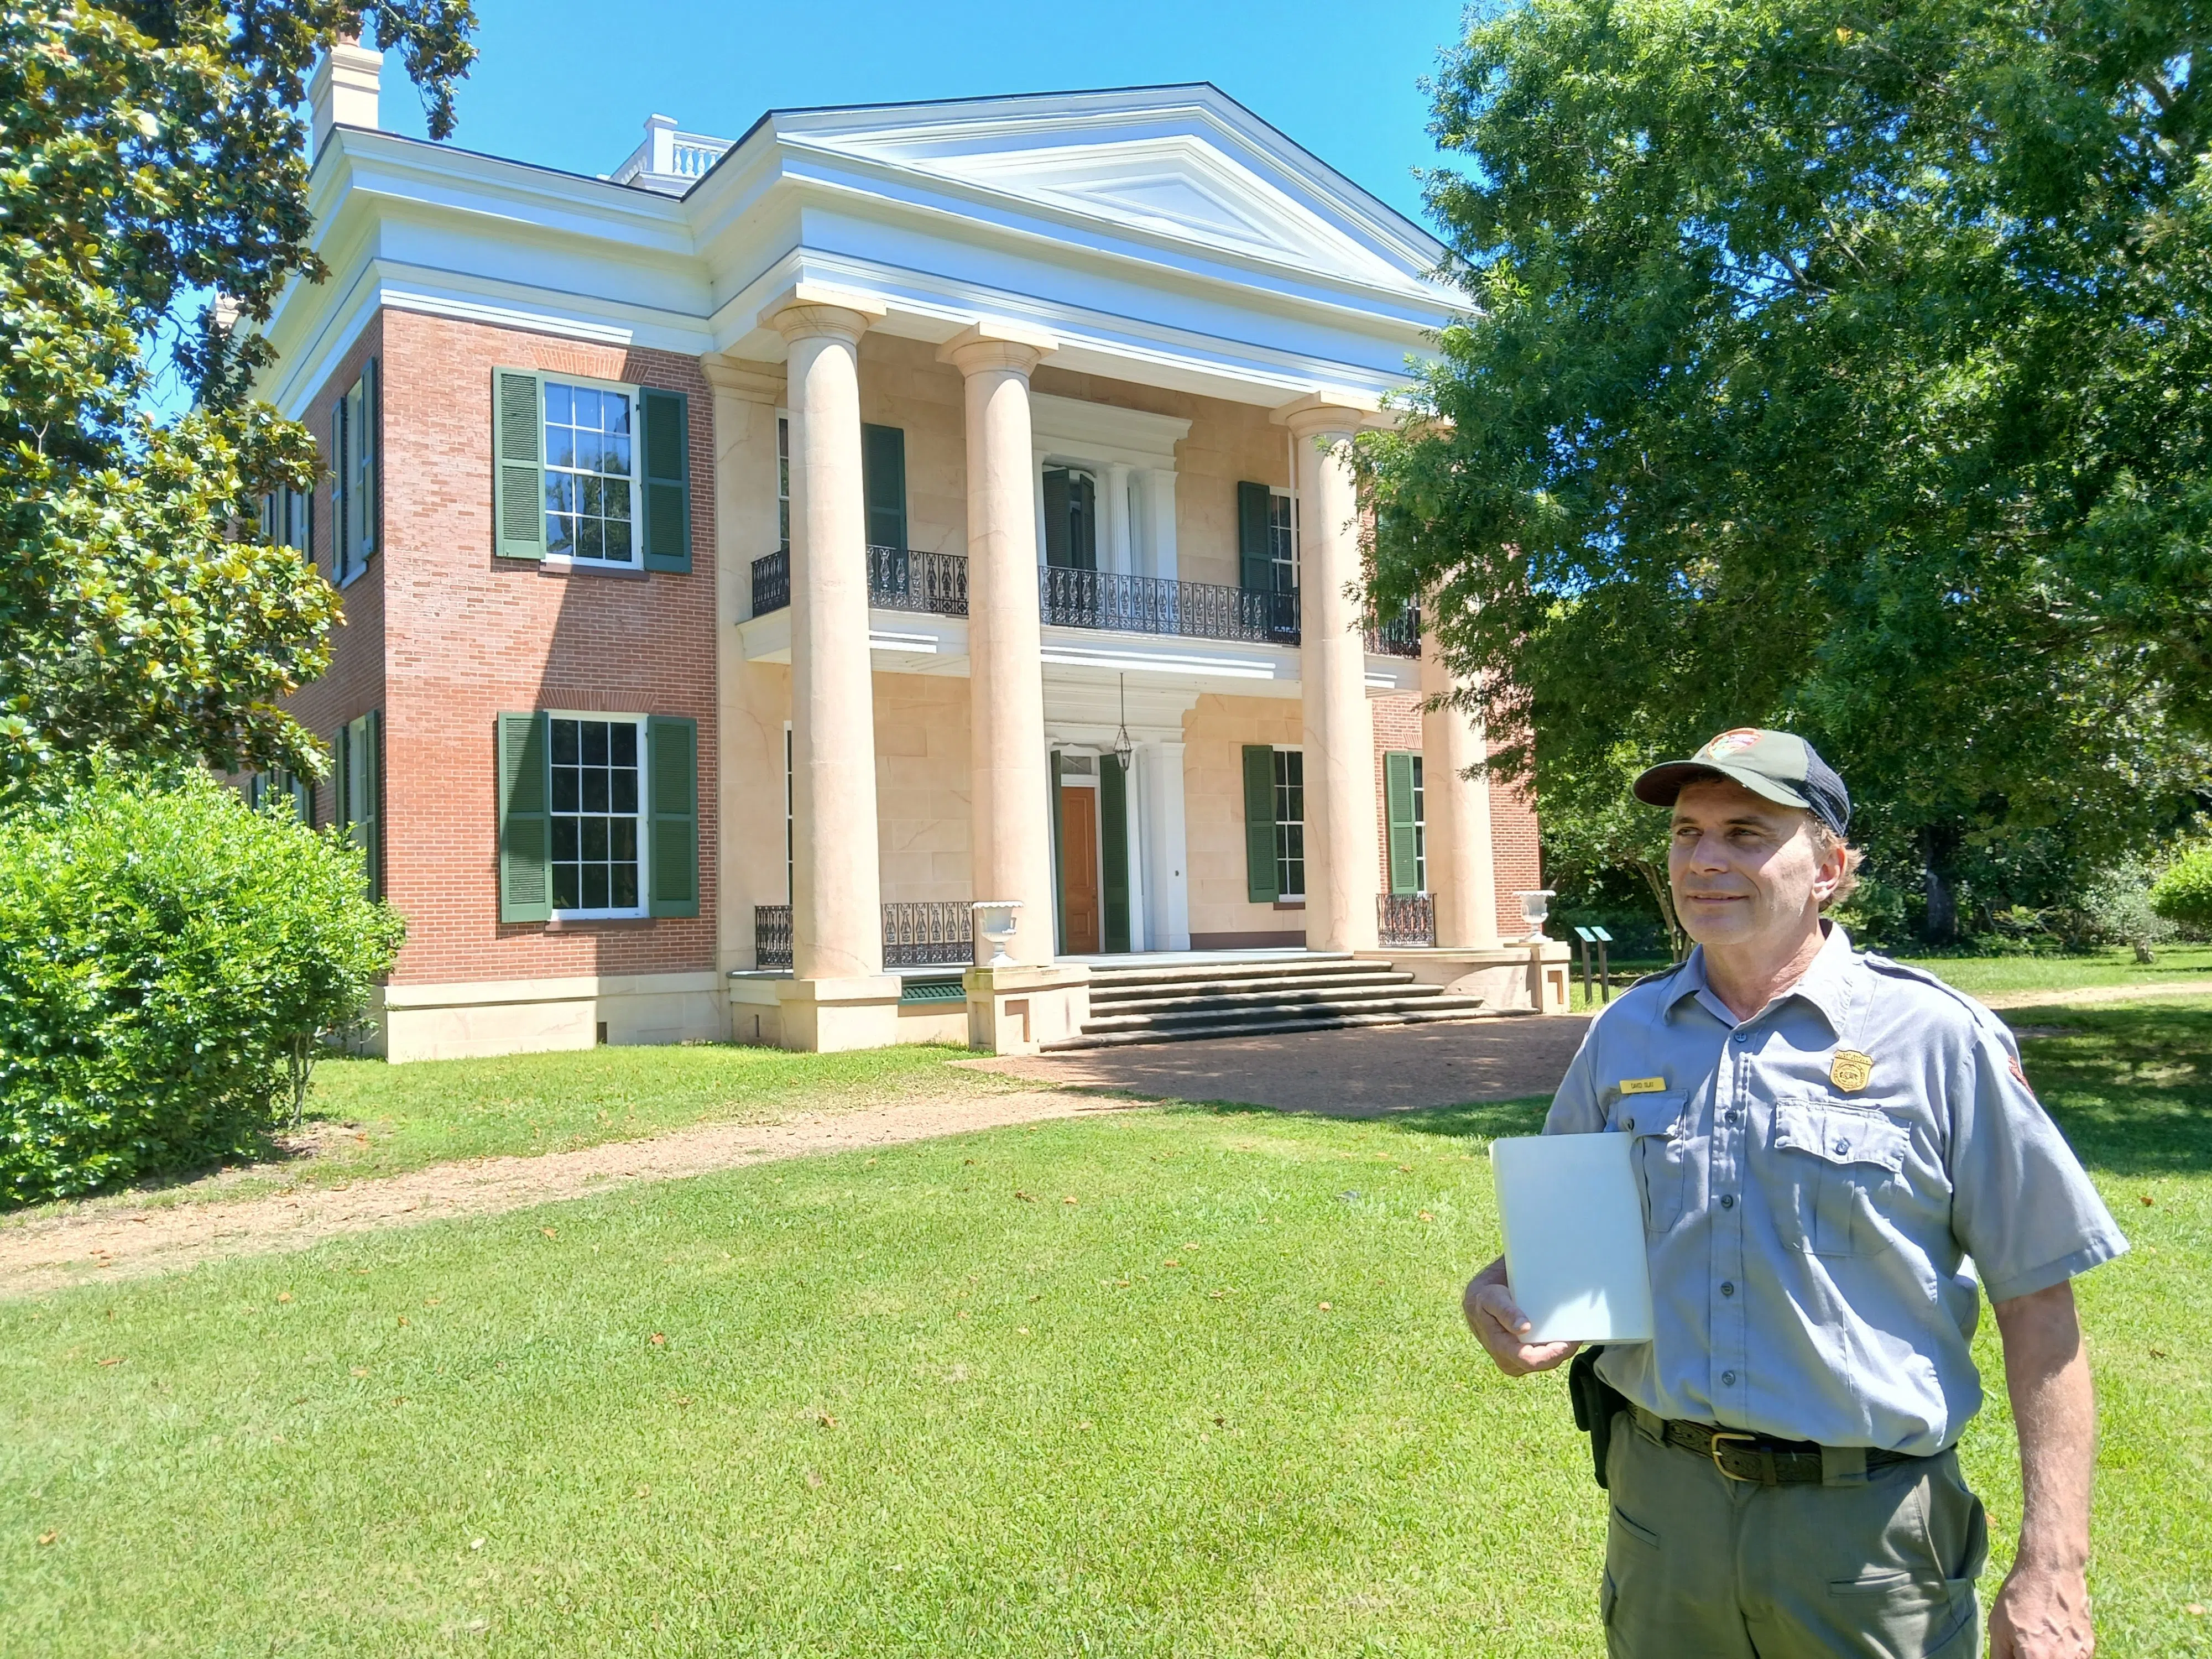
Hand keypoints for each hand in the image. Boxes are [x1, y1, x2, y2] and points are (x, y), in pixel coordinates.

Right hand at [1463, 1264, 1580, 1376]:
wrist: (1478, 1302)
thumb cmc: (1485, 1299)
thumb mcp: (1491, 1299)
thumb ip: (1506, 1311)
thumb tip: (1523, 1328)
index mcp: (1501, 1349)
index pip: (1531, 1360)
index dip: (1552, 1354)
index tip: (1568, 1342)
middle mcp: (1509, 1361)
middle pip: (1544, 1363)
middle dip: (1562, 1351)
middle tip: (1577, 1335)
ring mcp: (1517, 1362)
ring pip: (1546, 1361)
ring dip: (1560, 1350)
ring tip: (1572, 1333)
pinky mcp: (1524, 1358)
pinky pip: (1544, 1357)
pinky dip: (1555, 1347)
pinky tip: (1562, 1335)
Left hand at [1989, 1561, 2092, 1657]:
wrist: (2053, 1570)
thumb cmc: (2022, 1596)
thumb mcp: (1999, 1627)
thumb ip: (2001, 1657)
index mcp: (2037, 1658)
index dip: (2018, 1658)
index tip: (2015, 1652)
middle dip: (2030, 1656)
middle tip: (2023, 1646)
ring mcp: (2081, 1656)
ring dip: (2046, 1655)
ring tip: (2038, 1638)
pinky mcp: (2089, 1648)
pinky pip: (2072, 1658)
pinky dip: (2060, 1653)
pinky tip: (2052, 1636)